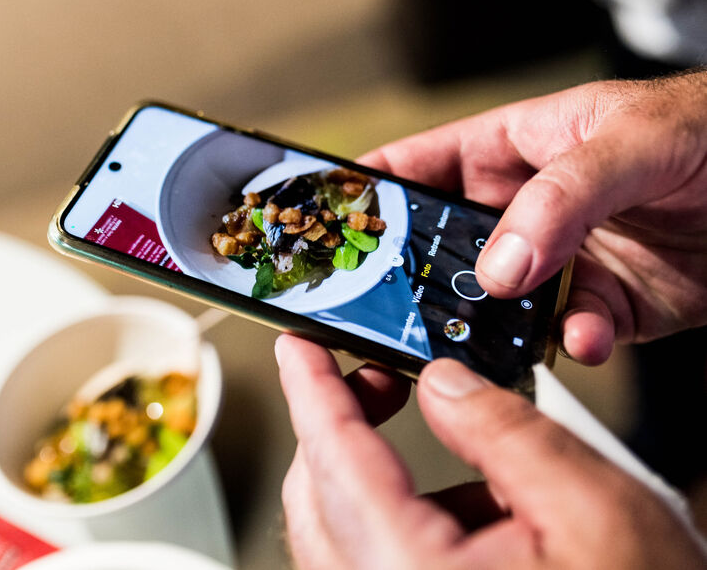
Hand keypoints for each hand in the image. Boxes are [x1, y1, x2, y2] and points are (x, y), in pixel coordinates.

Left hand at [276, 334, 706, 569]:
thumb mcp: (595, 507)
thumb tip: (445, 386)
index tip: (300, 347)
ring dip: (377, 476)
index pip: (333, 457)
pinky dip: (406, 523)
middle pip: (319, 497)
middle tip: (380, 381)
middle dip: (340, 427)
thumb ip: (506, 433)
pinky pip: (375, 564)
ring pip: (343, 533)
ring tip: (458, 455)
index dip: (313, 389)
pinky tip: (475, 515)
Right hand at [358, 72, 706, 363]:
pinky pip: (568, 334)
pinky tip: (584, 336)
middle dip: (420, 275)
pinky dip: (571, 344)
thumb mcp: (636, 139)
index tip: (332, 220)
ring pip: (498, 302)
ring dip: (490, 323)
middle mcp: (533, 207)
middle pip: (447, 244)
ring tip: (484, 334)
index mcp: (520, 146)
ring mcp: (567, 260)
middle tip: (394, 303)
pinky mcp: (610, 307)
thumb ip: (562, 196)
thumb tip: (499, 265)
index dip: (373, 188)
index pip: (424, 164)